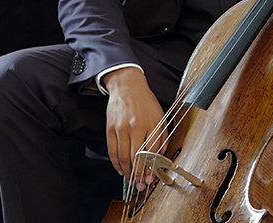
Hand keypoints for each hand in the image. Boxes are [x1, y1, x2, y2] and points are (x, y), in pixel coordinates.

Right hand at [102, 67, 166, 191]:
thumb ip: (162, 137)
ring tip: (132, 181)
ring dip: (127, 173)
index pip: (151, 153)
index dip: (151, 169)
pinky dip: (116, 164)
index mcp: (151, 124)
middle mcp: (135, 127)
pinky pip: (112, 152)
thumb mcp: (160, 116)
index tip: (152, 179)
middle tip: (141, 186)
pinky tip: (121, 170)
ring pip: (123, 158)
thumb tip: (161, 157)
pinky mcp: (110, 129)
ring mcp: (121, 128)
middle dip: (139, 176)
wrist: (127, 86)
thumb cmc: (146, 102)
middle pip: (136, 158)